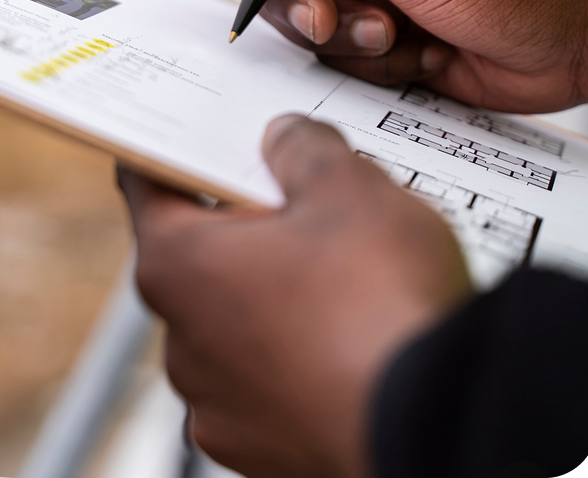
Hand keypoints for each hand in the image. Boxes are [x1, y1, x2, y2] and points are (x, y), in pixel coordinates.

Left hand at [120, 116, 470, 477]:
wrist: (440, 427)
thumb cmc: (379, 306)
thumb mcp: (347, 186)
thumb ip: (303, 148)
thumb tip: (286, 140)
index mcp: (177, 264)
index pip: (147, 186)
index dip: (177, 155)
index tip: (193, 141)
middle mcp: (182, 344)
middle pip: (199, 257)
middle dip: (246, 227)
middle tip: (306, 203)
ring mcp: (221, 407)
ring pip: (240, 324)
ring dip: (276, 298)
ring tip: (348, 280)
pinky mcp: (267, 453)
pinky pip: (273, 383)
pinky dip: (302, 358)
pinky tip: (354, 338)